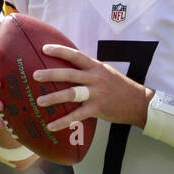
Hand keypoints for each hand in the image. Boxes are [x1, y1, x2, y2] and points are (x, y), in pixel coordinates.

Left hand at [34, 45, 152, 130]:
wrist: (138, 102)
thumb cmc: (119, 87)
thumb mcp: (106, 73)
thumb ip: (89, 70)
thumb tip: (71, 67)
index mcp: (96, 67)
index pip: (76, 55)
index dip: (60, 51)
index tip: (44, 48)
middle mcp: (95, 78)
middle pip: (70, 73)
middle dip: (51, 74)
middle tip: (35, 75)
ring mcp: (97, 93)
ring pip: (72, 93)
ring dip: (54, 97)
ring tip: (39, 101)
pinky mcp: (98, 108)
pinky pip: (77, 115)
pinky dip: (63, 121)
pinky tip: (51, 125)